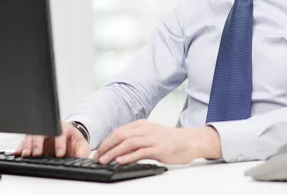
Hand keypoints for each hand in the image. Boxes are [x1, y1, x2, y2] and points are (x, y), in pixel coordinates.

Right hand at [14, 121, 89, 157]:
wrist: (68, 140)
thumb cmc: (73, 141)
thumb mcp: (81, 145)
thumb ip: (82, 151)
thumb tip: (81, 158)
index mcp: (63, 128)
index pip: (60, 133)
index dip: (59, 143)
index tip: (60, 154)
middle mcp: (50, 129)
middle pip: (42, 132)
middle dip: (38, 142)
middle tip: (37, 153)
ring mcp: (40, 134)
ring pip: (31, 136)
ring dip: (28, 145)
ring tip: (26, 154)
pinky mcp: (33, 141)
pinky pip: (24, 142)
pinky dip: (21, 147)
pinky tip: (19, 153)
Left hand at [94, 119, 220, 164]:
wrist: (189, 141)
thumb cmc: (170, 140)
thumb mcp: (151, 136)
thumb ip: (136, 140)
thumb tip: (119, 150)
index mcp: (141, 125)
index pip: (118, 131)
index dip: (106, 142)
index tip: (97, 151)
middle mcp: (145, 129)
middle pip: (120, 135)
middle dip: (106, 147)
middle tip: (96, 157)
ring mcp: (151, 138)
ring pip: (127, 143)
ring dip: (113, 152)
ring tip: (104, 160)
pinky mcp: (158, 148)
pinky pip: (140, 152)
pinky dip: (128, 156)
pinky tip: (120, 161)